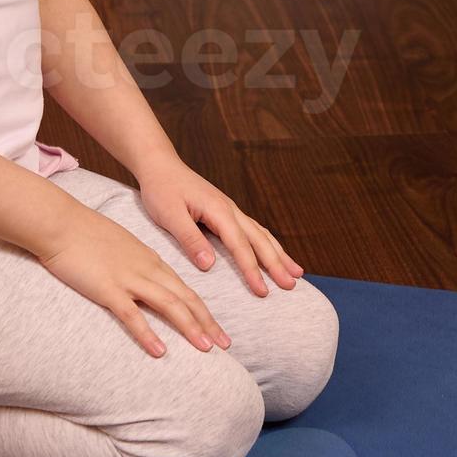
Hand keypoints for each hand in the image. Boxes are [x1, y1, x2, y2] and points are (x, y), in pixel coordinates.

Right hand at [37, 210, 230, 358]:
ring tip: (207, 349)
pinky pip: (132, 315)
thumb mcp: (121, 247)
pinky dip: (148, 334)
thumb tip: (144, 281)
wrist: (60, 222)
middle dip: (208, 323)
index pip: (186, 290)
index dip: (205, 312)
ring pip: (169, 305)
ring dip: (190, 328)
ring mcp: (129, 279)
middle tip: (226, 346)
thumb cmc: (85, 234)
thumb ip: (136, 264)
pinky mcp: (108, 289)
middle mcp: (147, 270)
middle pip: (186, 299)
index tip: (219, 331)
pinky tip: (160, 351)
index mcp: (151, 261)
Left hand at [136, 162, 304, 298]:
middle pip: (259, 240)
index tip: (262, 291)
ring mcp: (231, 210)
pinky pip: (254, 231)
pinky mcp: (226, 212)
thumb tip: (209, 265)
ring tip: (297, 273)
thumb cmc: (162, 189)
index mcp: (219, 211)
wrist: (160, 165)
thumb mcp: (169, 215)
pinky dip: (268, 244)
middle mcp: (231, 210)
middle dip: (277, 264)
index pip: (240, 246)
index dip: (252, 270)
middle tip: (291, 285)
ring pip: (262, 235)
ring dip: (279, 254)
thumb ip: (190, 239)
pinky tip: (275, 253)